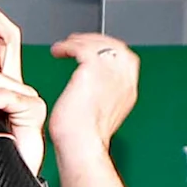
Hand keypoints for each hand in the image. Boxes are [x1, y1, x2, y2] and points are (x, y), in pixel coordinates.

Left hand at [44, 33, 139, 147]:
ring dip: (78, 41)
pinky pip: (80, 46)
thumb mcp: (100, 114)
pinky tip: (58, 51)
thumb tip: (89, 91)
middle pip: (114, 46)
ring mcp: (110, 72)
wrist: (82, 145)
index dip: (107, 50)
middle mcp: (123, 78)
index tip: (91, 50)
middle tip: (76, 42)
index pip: (124, 58)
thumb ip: (101, 97)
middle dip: (95, 41)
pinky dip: (67, 46)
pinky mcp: (92, 70)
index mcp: (127, 90)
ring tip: (64, 46)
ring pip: (97, 44)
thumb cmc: (85, 138)